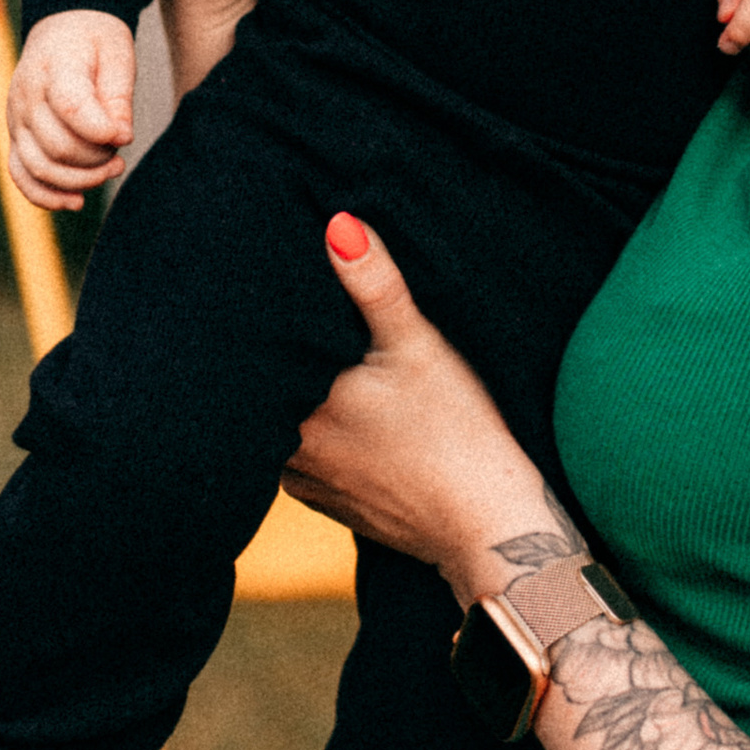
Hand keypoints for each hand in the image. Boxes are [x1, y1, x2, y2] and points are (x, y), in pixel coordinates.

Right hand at [7, 8, 135, 209]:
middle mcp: (27, 96)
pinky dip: (46, 195)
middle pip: (58, 146)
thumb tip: (121, 138)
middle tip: (120, 152)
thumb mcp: (118, 55)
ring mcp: (16, 118)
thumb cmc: (95, 42)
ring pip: (40, 167)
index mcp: (55, 67)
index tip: (125, 135)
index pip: (70, 107)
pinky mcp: (15, 136)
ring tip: (111, 169)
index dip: (100, 130)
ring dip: (80, 180)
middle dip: (97, 159)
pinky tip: (76, 201)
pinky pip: (21, 175)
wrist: (63, 29)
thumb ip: (118, 97)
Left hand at [283, 214, 554, 600]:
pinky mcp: (334, 506)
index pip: (260, 357)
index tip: (264, 298)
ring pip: (281, 431)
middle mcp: (291, 451)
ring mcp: (310, 484)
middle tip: (289, 330)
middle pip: (267, 395)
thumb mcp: (417, 344)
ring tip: (312, 372)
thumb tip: (337, 224)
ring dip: (291, 406)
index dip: (261, 327)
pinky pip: (303, 464)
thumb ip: (375, 283)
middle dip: (279, 364)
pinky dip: (313, 441)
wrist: (489, 524)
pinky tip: (340, 424)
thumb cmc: (457, 430)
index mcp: (301, 405)